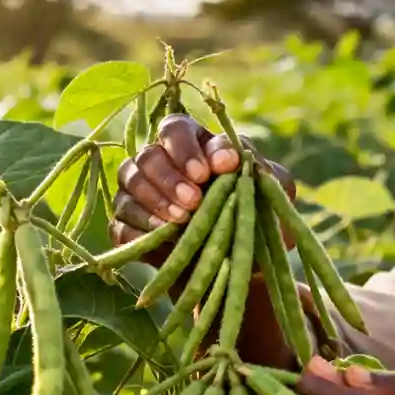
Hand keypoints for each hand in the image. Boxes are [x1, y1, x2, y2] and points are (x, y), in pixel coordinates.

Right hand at [107, 113, 296, 263]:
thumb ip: (263, 172)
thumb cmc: (256, 215)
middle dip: (170, 177)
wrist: (241, 264)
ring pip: (129, 182)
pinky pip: (120, 222)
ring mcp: (139, 193)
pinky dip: (139, 228)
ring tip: (182, 220)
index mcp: (194, 144)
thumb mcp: (274, 192)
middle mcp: (160, 162)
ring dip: (155, 200)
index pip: (176, 129)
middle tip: (194, 201)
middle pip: (148, 155)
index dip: (186, 148)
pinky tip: (163, 236)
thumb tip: (236, 161)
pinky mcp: (129, 227)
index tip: (207, 172)